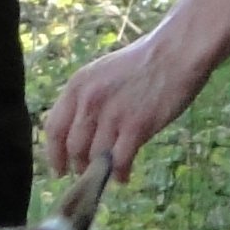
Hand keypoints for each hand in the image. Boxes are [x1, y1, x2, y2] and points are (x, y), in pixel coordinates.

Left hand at [44, 29, 207, 182]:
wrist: (175, 52)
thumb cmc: (143, 62)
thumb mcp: (102, 73)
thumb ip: (87, 98)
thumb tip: (79, 131)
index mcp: (78, 86)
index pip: (54, 128)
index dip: (54, 154)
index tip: (59, 169)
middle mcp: (90, 101)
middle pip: (74, 147)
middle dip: (78, 166)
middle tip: (86, 175)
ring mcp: (113, 114)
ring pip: (95, 157)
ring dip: (99, 172)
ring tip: (106, 176)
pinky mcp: (136, 126)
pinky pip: (120, 161)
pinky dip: (119, 174)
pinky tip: (123, 177)